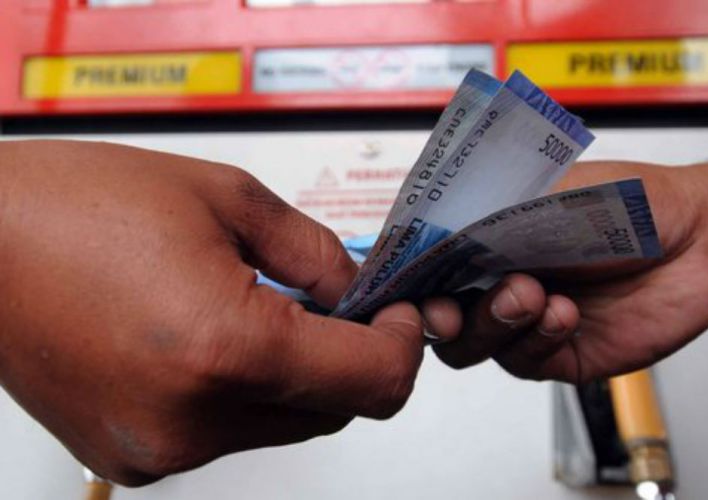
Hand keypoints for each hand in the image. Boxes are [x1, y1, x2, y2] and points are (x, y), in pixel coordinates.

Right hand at [0, 140, 423, 484]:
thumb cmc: (75, 205)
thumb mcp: (226, 198)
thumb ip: (316, 253)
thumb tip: (359, 292)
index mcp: (225, 350)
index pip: (371, 381)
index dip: (401, 345)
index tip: (400, 314)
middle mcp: (192, 420)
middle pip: (334, 411)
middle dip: (352, 357)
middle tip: (339, 303)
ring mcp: (159, 450)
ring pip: (284, 423)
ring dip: (297, 373)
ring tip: (262, 308)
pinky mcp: (134, 457)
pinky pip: (229, 431)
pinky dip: (246, 391)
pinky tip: (215, 336)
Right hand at [422, 159, 707, 382]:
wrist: (698, 237)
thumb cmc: (626, 200)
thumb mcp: (543, 191)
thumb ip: (482, 213)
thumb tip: (425, 231)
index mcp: (484, 239)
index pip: (426, 264)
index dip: (406, 278)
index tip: (399, 284)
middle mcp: (497, 281)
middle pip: (437, 315)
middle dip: (439, 314)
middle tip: (448, 307)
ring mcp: (524, 321)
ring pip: (472, 346)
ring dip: (491, 322)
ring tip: (529, 292)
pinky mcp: (557, 354)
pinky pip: (523, 361)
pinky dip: (537, 337)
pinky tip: (565, 312)